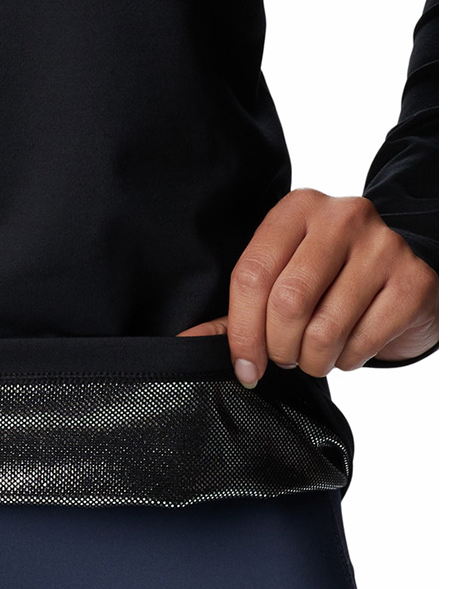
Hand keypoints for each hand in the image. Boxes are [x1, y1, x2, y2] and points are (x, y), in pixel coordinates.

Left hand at [175, 188, 437, 387]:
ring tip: (314, 355)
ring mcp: (383, 245)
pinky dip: (348, 360)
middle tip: (284, 357)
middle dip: (279, 348)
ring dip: (312, 360)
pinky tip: (349, 347)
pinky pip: (363, 341)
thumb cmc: (329, 282)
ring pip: (325, 329)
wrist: (407, 275)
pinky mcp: (414, 279)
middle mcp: (341, 218)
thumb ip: (234, 314)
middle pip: (287, 303)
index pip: (251, 276)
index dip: (241, 333)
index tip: (244, 367)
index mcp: (296, 211)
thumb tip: (184, 344)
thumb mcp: (280, 284)